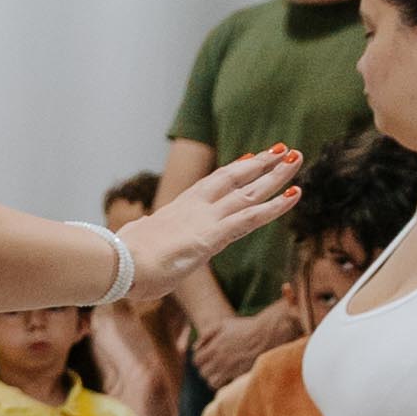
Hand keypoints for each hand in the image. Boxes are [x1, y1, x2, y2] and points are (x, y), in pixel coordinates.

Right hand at [120, 148, 307, 302]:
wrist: (120, 265)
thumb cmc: (125, 260)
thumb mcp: (138, 242)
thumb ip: (145, 233)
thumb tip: (141, 229)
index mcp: (177, 210)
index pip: (211, 186)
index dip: (233, 172)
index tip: (249, 159)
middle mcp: (195, 208)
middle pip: (233, 179)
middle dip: (259, 164)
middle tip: (281, 150)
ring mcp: (206, 219)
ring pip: (249, 192)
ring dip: (275, 175)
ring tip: (296, 159)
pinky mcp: (215, 235)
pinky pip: (252, 217)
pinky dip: (275, 205)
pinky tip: (294, 194)